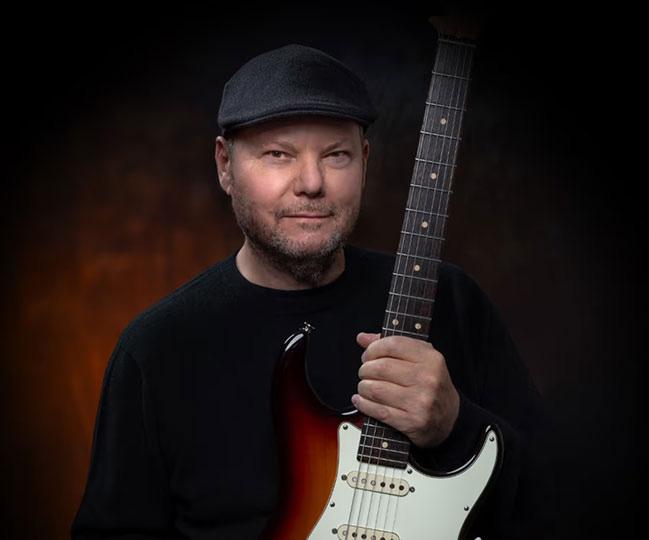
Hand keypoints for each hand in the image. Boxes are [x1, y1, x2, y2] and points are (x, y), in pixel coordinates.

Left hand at [352, 332, 459, 447]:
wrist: (449, 418)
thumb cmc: (431, 385)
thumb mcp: (420, 359)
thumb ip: (393, 346)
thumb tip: (363, 338)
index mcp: (431, 359)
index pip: (393, 345)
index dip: (373, 348)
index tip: (368, 355)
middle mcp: (428, 379)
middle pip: (380, 367)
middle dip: (365, 369)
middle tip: (364, 372)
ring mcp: (421, 401)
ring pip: (376, 389)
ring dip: (363, 387)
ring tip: (365, 387)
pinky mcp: (412, 422)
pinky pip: (378, 411)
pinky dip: (364, 404)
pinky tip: (361, 400)